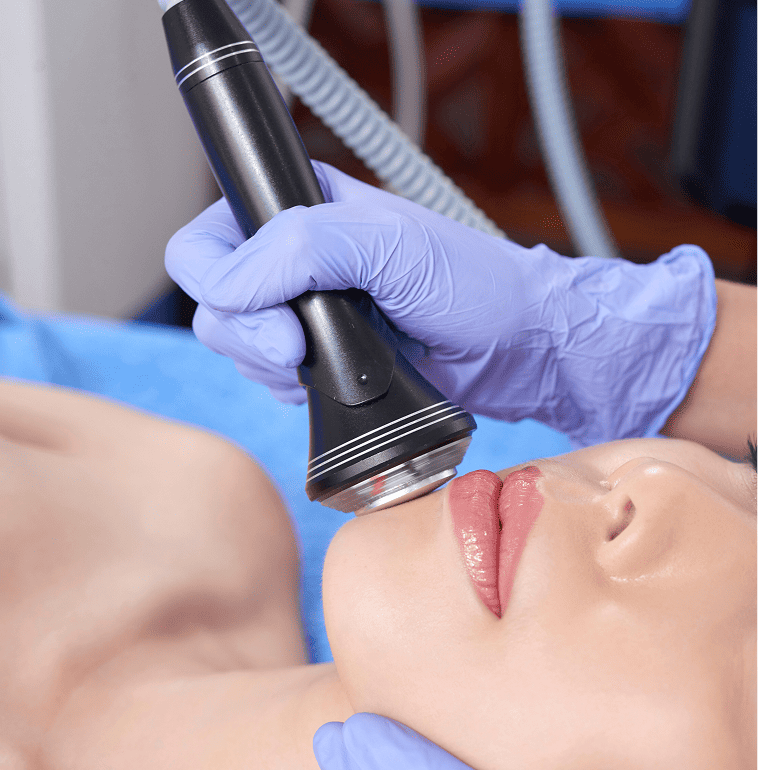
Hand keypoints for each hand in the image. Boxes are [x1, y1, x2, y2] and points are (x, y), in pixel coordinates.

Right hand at [165, 161, 716, 445]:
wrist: (513, 349)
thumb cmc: (471, 285)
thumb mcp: (391, 246)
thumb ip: (303, 249)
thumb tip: (228, 289)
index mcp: (302, 211)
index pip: (210, 239)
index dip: (218, 279)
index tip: (274, 317)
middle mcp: (293, 262)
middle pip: (215, 303)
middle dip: (253, 335)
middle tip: (303, 350)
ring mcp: (304, 316)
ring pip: (239, 348)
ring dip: (277, 367)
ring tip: (340, 360)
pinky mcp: (319, 364)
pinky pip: (271, 383)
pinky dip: (296, 390)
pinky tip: (340, 381)